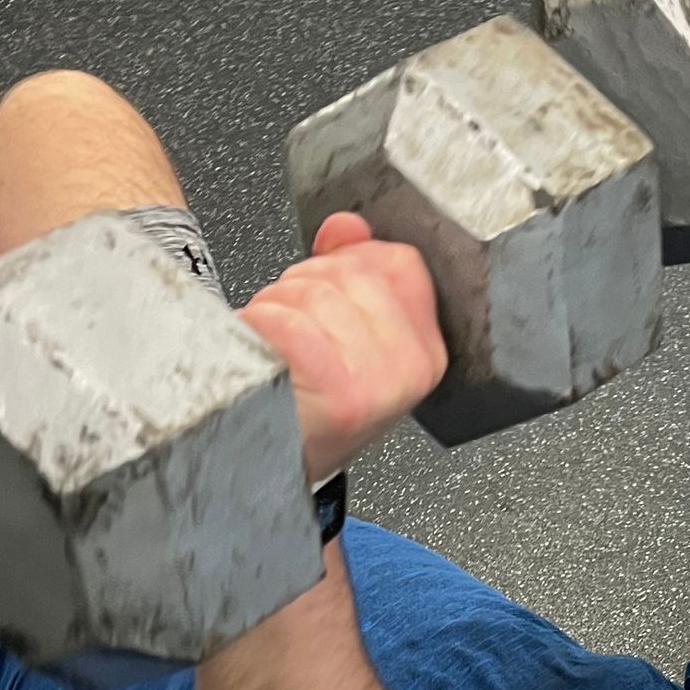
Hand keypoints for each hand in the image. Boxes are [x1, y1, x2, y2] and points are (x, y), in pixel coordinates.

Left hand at [239, 217, 448, 481]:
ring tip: (279, 347)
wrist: (276, 463)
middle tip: (295, 330)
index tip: (331, 293)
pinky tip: (266, 357)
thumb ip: (354, 269)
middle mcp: (412, 368)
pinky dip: (262, 328)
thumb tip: (349, 225)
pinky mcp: (340, 393)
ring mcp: (379, 383)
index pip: (400, 263)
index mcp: (427, 352)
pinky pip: (290, 322)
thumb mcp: (347, 334)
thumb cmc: (311, 401)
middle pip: (351, 271)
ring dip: (279, 307)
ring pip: (315, 291)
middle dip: (307, 285)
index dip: (352, 261)